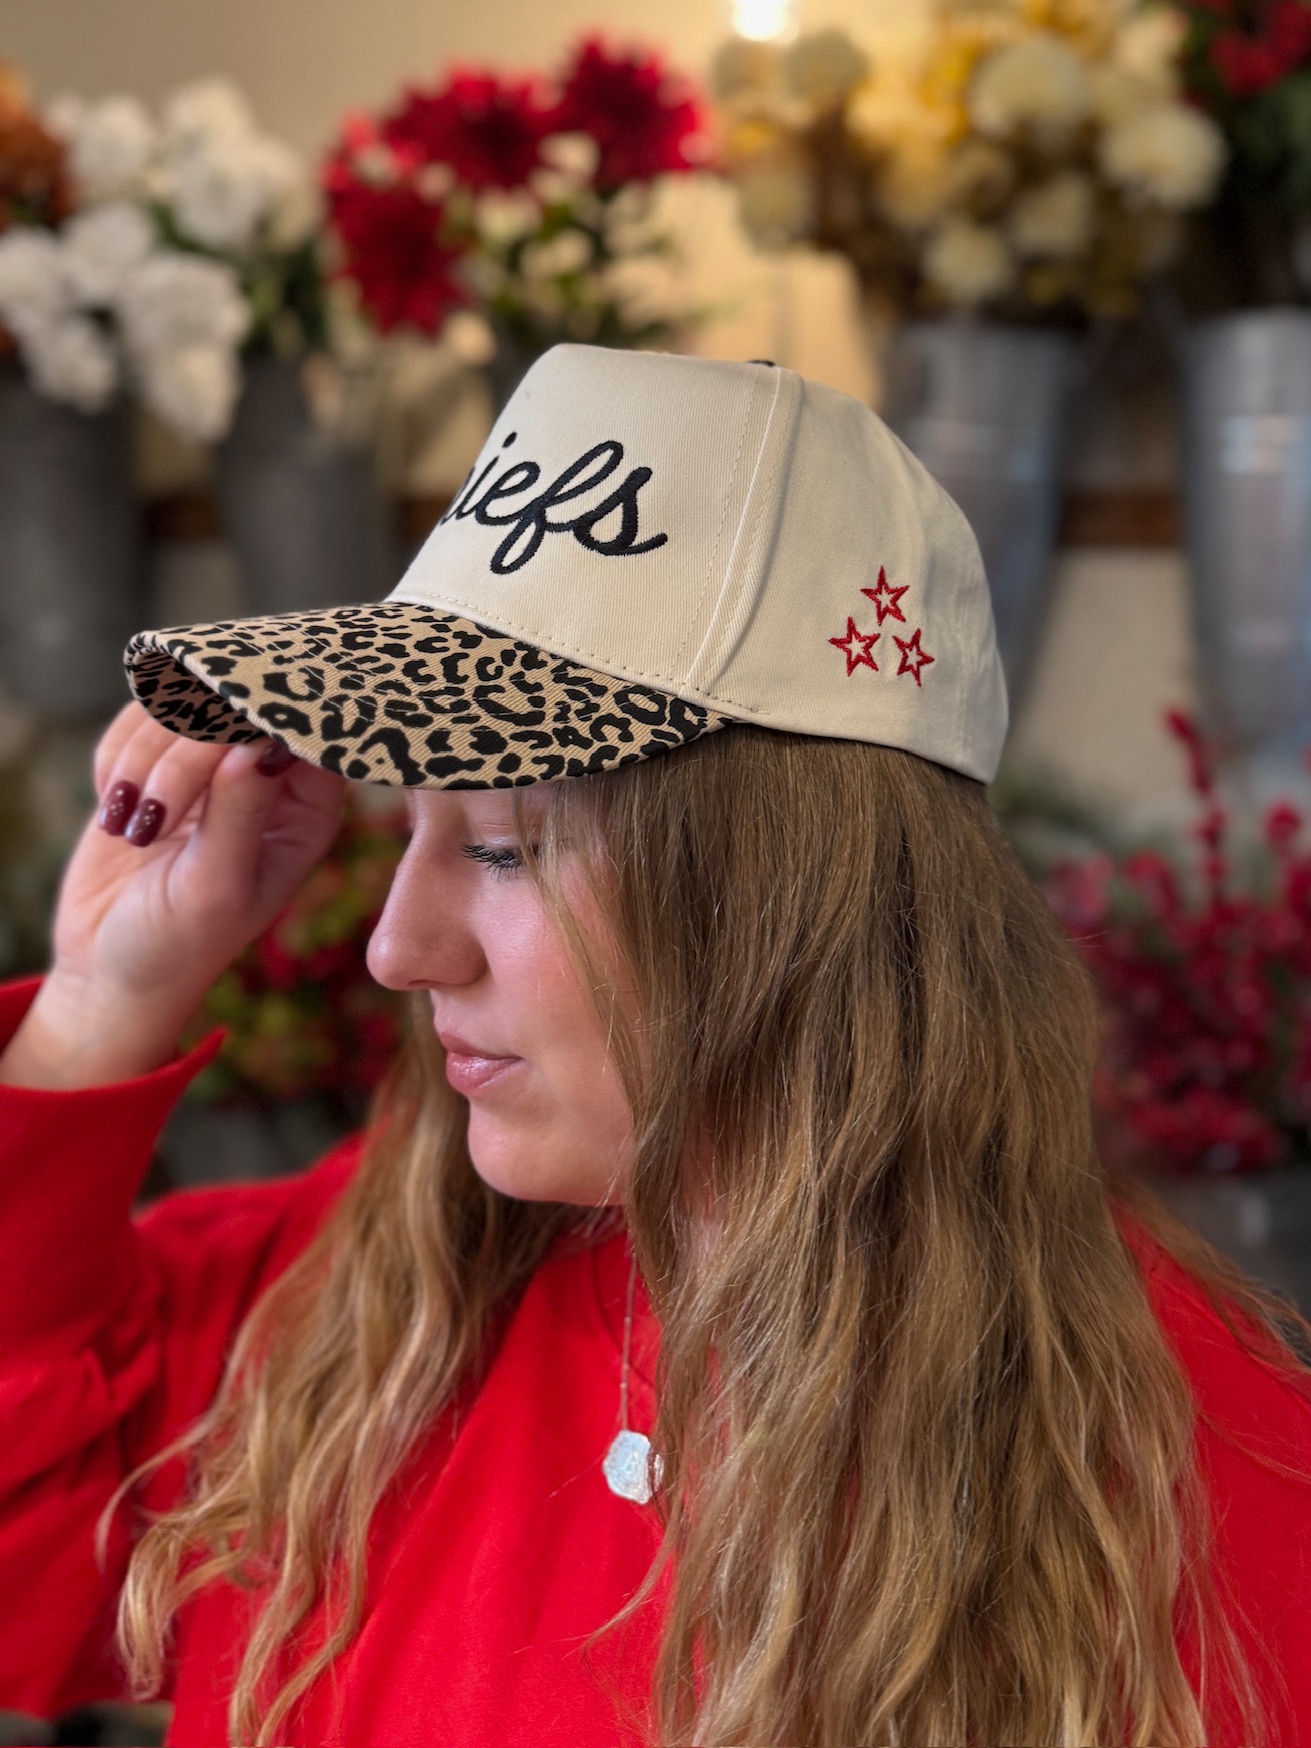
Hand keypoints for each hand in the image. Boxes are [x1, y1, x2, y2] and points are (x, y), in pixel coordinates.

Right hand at [0, 703, 347, 1088]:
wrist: (110, 966)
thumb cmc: (179, 943)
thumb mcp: (215, 888)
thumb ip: (239, 815)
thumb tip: (257, 745)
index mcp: (310, 810)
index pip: (304, 730)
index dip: (262, 720)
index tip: (220, 744)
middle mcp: (269, 777)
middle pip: (235, 706)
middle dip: (185, 753)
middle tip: (155, 814)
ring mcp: (212, 762)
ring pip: (179, 704)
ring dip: (142, 762)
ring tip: (134, 830)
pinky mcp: (158, 758)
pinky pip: (135, 718)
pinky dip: (116, 760)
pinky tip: (117, 815)